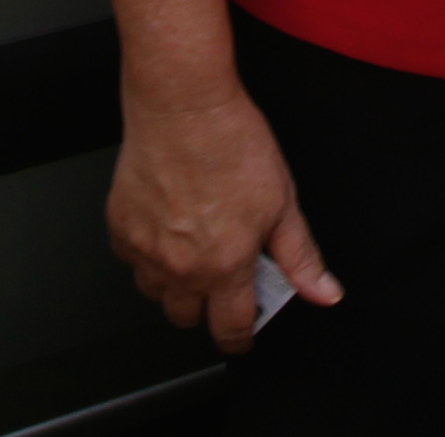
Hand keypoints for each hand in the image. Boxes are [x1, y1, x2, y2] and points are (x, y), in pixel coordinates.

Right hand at [105, 83, 341, 352]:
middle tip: (222, 279)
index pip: (230, 329)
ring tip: (194, 252)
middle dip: (206, 310)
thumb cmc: (231, 144)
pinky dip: (148, 255)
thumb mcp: (283, 202)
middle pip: (187, 318)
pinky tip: (167, 229)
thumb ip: (301, 257)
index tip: (243, 332)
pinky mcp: (120, 227)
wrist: (184, 106)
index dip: (240, 338)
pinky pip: (132, 261)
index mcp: (225, 266)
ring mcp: (146, 249)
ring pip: (155, 294)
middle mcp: (181, 266)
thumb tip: (324, 293)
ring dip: (175, 285)